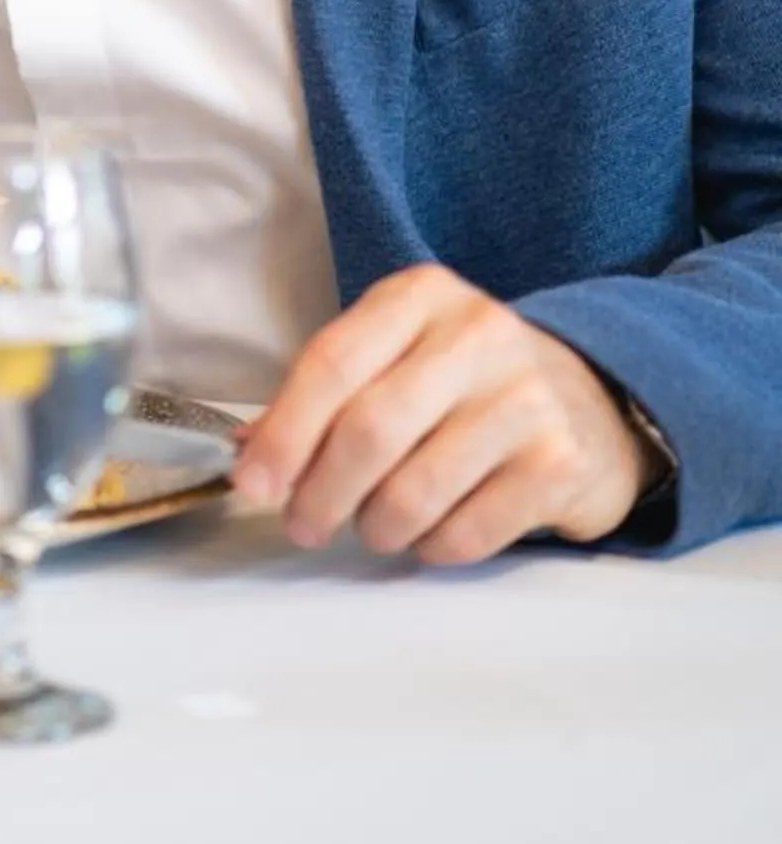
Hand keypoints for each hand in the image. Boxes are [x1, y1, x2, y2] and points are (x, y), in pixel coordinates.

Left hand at [233, 264, 647, 564]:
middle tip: (304, 523)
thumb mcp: (400, 358)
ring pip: (414, 491)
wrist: (593, 401)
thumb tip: (251, 457)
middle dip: (320, 492)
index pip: (332, 363)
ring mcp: (526, 398)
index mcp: (420, 296)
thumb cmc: (467, 383)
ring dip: (376, 527)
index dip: (284, 432)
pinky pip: (465, 532)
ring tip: (375, 526)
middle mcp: (478, 334)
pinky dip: (431, 547)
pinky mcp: (559, 463)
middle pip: (368, 430)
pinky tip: (432, 532)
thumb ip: (330, 396)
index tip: (254, 484)